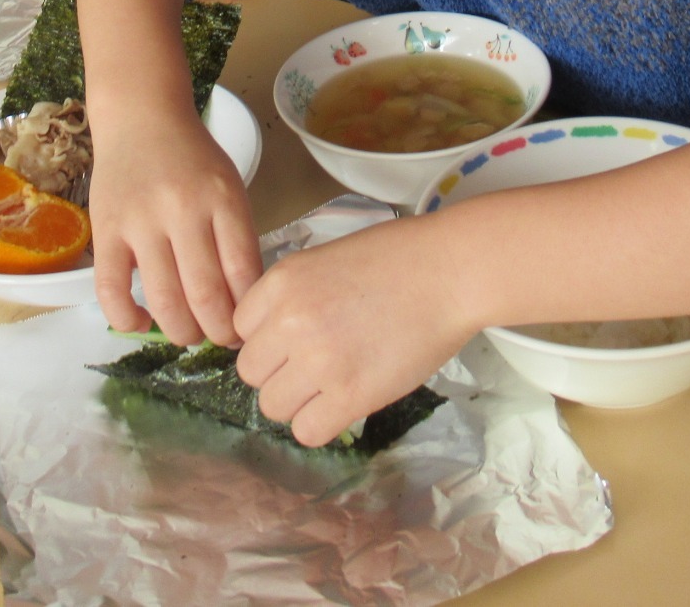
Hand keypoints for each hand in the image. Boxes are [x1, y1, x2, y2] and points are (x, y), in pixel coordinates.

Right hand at [88, 106, 261, 346]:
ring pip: (164, 299)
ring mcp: (141, 221)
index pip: (244, 272)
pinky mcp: (106, 230)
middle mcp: (183, 210)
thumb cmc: (191, 158)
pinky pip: (111, 289)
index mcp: (223, 199)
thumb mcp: (228, 186)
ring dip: (181, 332)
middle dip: (218, 332)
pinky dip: (127, 318)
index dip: (248, 313)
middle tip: (221, 338)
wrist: (141, 117)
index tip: (248, 327)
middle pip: (206, 295)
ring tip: (188, 334)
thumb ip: (237, 237)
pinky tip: (141, 322)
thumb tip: (242, 303)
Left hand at [235, 216, 477, 446]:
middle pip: (250, 372)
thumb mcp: (326, 258)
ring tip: (330, 385)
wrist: (449, 273)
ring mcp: (318, 362)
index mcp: (282, 282)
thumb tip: (274, 334)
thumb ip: (293, 294)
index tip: (291, 339)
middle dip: (278, 372)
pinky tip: (342, 404)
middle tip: (313, 365)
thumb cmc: (398, 258)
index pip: (239, 329)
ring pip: (272, 406)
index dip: (266, 338)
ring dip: (297, 401)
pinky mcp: (350, 396)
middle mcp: (290, 322)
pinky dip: (321, 424)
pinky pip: (308, 431)